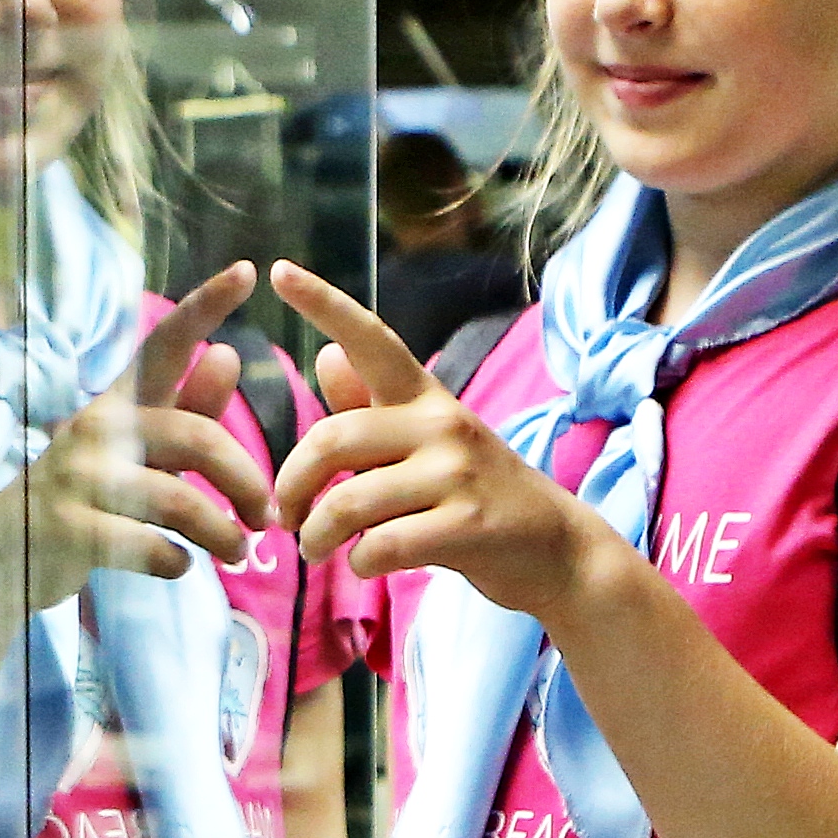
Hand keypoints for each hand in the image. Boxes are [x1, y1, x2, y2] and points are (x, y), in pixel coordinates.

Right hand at [0, 264, 280, 657]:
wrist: (0, 555)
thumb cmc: (85, 496)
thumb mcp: (136, 449)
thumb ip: (184, 409)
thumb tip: (227, 355)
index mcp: (119, 402)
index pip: (164, 344)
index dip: (204, 306)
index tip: (247, 270)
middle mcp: (97, 427)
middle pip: (197, 438)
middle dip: (246, 481)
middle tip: (267, 518)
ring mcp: (78, 477)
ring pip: (179, 501)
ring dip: (222, 533)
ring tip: (237, 552)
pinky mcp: (66, 529)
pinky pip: (148, 546)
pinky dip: (176, 562)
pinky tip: (180, 565)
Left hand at [264, 260, 616, 622]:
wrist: (557, 550)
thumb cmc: (477, 495)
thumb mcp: (428, 442)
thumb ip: (372, 407)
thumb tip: (326, 356)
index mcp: (424, 398)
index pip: (371, 339)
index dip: (324, 304)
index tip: (279, 271)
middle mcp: (440, 423)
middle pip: (332, 439)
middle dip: (292, 485)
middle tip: (285, 516)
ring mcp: (456, 474)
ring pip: (349, 502)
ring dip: (317, 536)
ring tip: (317, 549)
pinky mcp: (466, 526)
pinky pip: (380, 546)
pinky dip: (357, 564)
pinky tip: (363, 565)